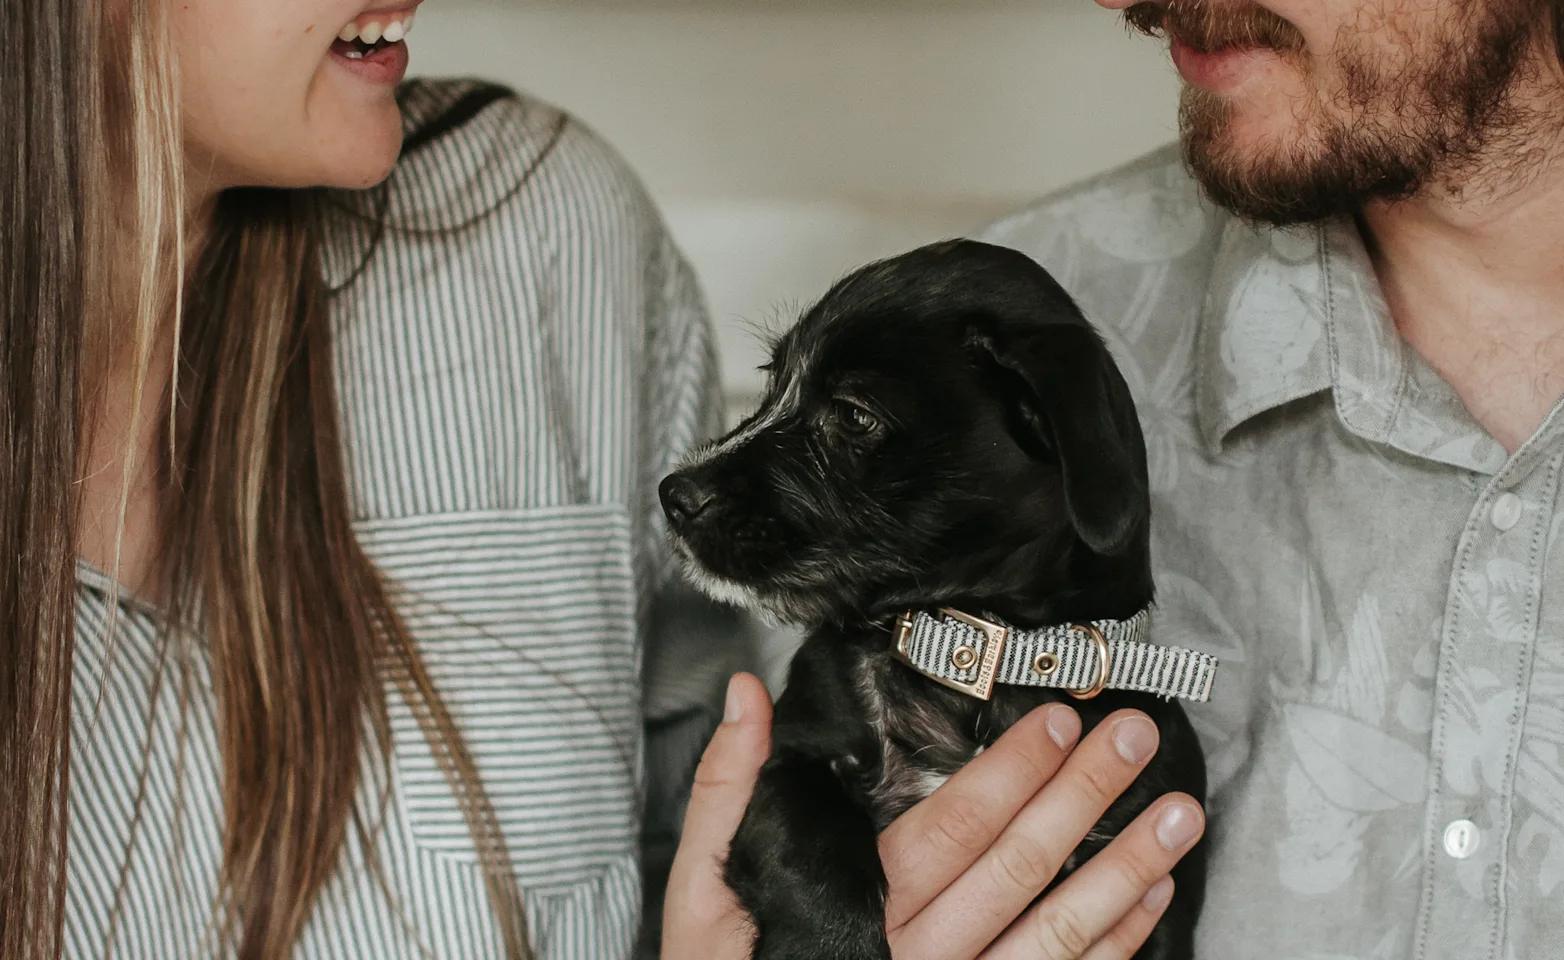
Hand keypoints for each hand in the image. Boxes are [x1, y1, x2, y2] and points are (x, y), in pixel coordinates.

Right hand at [661, 674, 1204, 959]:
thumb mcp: (705, 885)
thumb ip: (729, 788)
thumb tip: (747, 696)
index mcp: (856, 904)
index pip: (948, 827)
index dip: (1008, 772)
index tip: (1058, 720)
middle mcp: (918, 956)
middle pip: (1015, 867)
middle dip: (1081, 796)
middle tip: (1134, 738)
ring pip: (1057, 932)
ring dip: (1124, 870)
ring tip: (1179, 815)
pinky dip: (1115, 944)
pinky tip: (1150, 897)